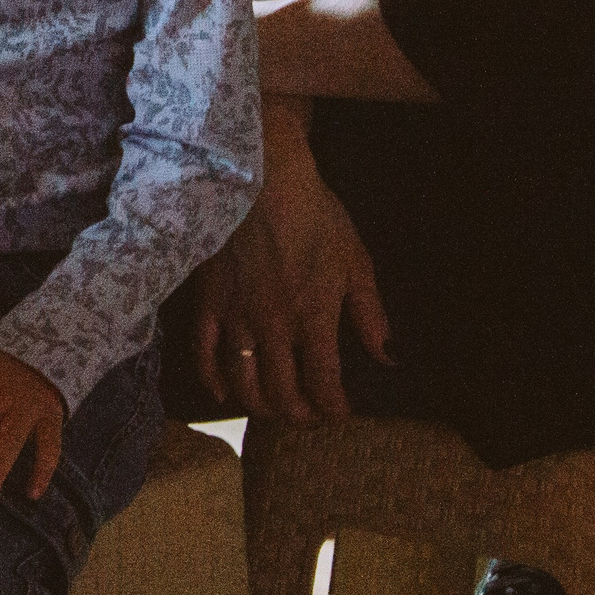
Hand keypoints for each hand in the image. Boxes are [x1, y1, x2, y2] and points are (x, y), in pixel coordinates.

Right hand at [191, 111, 390, 419]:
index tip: (340, 414)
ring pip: (244, 380)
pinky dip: (214, 379)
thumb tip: (389, 357)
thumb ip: (371, 314)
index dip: (333, 409)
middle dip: (299, 414)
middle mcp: (274, 327)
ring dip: (261, 406)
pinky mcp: (209, 302)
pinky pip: (205, 352)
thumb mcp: (355, 260)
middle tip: (308, 416)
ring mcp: (237, 317)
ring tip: (273, 409)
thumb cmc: (315, 215)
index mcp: (314, 318)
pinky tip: (224, 392)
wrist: (260, 178)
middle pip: (282, 393)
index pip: (324, 384)